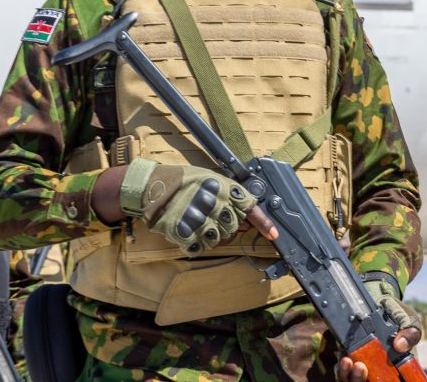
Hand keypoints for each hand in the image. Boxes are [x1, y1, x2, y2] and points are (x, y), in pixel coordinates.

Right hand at [119, 159, 271, 255]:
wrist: (153, 186)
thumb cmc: (183, 181)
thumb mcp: (210, 178)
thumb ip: (229, 196)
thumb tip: (246, 220)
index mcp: (221, 186)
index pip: (249, 207)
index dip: (263, 222)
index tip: (274, 234)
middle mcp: (213, 202)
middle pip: (235, 227)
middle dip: (228, 227)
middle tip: (213, 218)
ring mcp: (199, 218)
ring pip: (220, 238)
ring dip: (212, 234)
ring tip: (199, 222)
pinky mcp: (185, 233)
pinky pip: (202, 246)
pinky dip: (197, 242)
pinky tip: (190, 230)